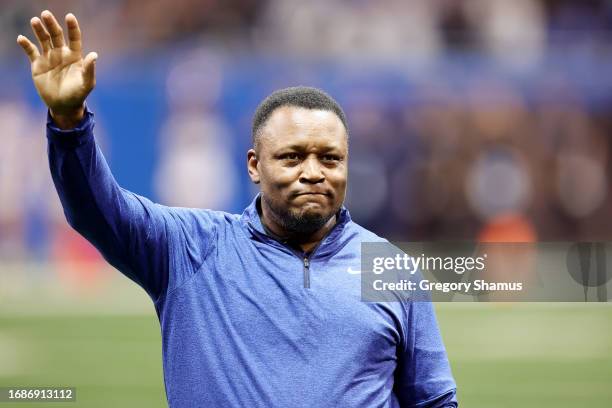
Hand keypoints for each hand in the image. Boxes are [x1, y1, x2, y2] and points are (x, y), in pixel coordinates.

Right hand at [17, 10, 97, 128]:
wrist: (64, 106)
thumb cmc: (78, 94)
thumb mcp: (87, 83)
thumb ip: (89, 69)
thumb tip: (94, 55)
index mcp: (74, 56)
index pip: (74, 38)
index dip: (72, 27)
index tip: (69, 17)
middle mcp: (61, 53)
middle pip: (56, 35)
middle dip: (51, 24)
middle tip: (46, 14)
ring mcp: (49, 57)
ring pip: (43, 40)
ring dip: (39, 30)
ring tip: (35, 21)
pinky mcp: (38, 64)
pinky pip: (31, 51)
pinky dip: (26, 44)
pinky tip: (21, 39)